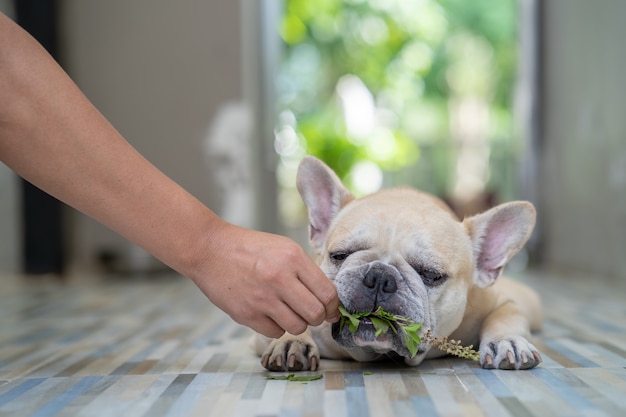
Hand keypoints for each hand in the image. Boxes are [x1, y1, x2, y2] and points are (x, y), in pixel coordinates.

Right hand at [190, 222, 339, 337]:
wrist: (210, 250)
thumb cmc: (250, 248)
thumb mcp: (284, 248)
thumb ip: (307, 271)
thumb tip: (329, 301)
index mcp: (293, 258)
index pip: (328, 293)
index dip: (334, 306)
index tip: (332, 310)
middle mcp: (279, 278)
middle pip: (316, 314)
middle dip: (318, 317)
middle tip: (311, 312)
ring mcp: (262, 299)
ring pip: (298, 327)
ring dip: (297, 322)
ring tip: (287, 309)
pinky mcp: (247, 314)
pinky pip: (276, 332)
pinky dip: (276, 326)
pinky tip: (268, 311)